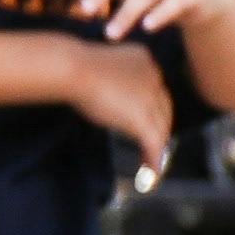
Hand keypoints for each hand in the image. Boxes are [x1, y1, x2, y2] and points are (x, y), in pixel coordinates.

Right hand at [59, 32, 175, 182]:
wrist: (71, 68)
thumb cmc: (72, 65)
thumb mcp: (96, 68)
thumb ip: (109, 80)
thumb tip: (104, 96)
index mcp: (143, 60)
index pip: (154, 87)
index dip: (151, 106)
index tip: (145, 119)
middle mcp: (154, 76)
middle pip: (163, 108)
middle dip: (160, 127)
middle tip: (154, 145)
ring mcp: (151, 98)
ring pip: (161, 127)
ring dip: (157, 147)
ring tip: (152, 164)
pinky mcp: (143, 118)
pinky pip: (153, 144)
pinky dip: (154, 160)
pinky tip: (151, 174)